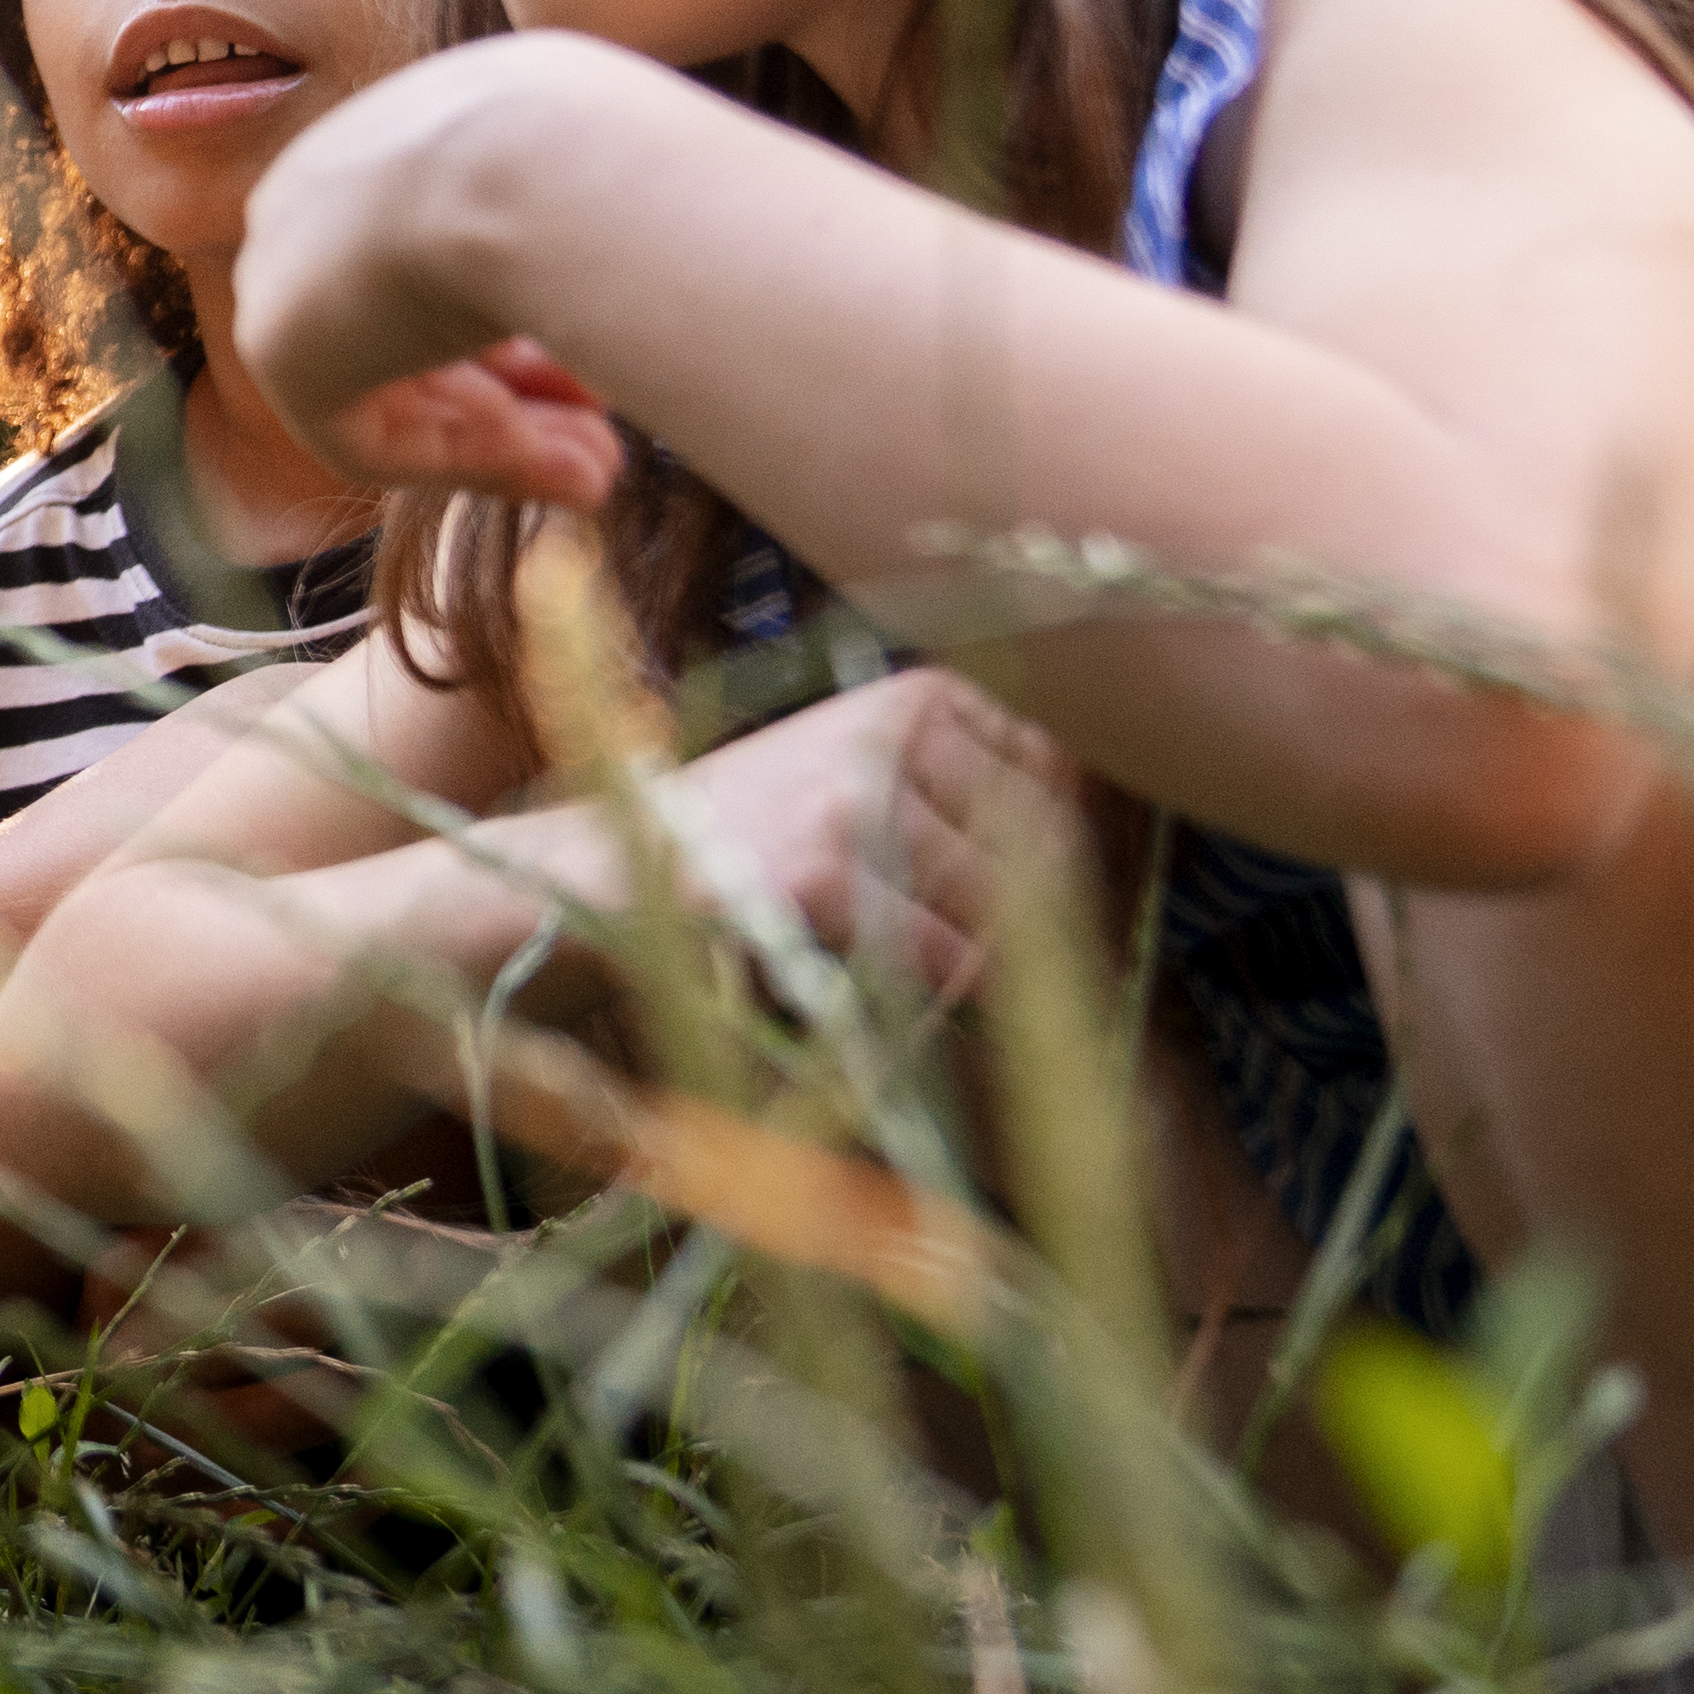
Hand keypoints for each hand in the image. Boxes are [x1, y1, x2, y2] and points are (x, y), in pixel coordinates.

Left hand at [235, 44, 645, 495]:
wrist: (545, 159)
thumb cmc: (598, 156)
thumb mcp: (594, 184)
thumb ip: (579, 238)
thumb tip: (619, 282)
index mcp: (389, 137)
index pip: (436, 261)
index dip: (520, 334)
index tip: (598, 374)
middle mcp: (324, 192)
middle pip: (409, 329)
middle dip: (514, 398)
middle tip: (604, 443)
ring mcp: (288, 264)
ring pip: (393, 387)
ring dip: (503, 441)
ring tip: (600, 477)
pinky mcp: (278, 343)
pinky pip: (368, 433)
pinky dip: (464, 463)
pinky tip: (558, 472)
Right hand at [652, 665, 1085, 1002]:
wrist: (610, 867)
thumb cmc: (747, 827)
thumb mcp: (853, 763)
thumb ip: (957, 783)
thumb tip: (1083, 840)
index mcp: (912, 696)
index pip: (1055, 766)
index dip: (1057, 837)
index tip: (1031, 886)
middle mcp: (894, 735)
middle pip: (1042, 837)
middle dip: (1037, 908)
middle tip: (1002, 957)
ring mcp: (861, 804)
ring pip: (1003, 903)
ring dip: (986, 958)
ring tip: (941, 979)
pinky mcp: (830, 879)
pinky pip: (945, 955)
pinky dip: (937, 992)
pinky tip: (898, 997)